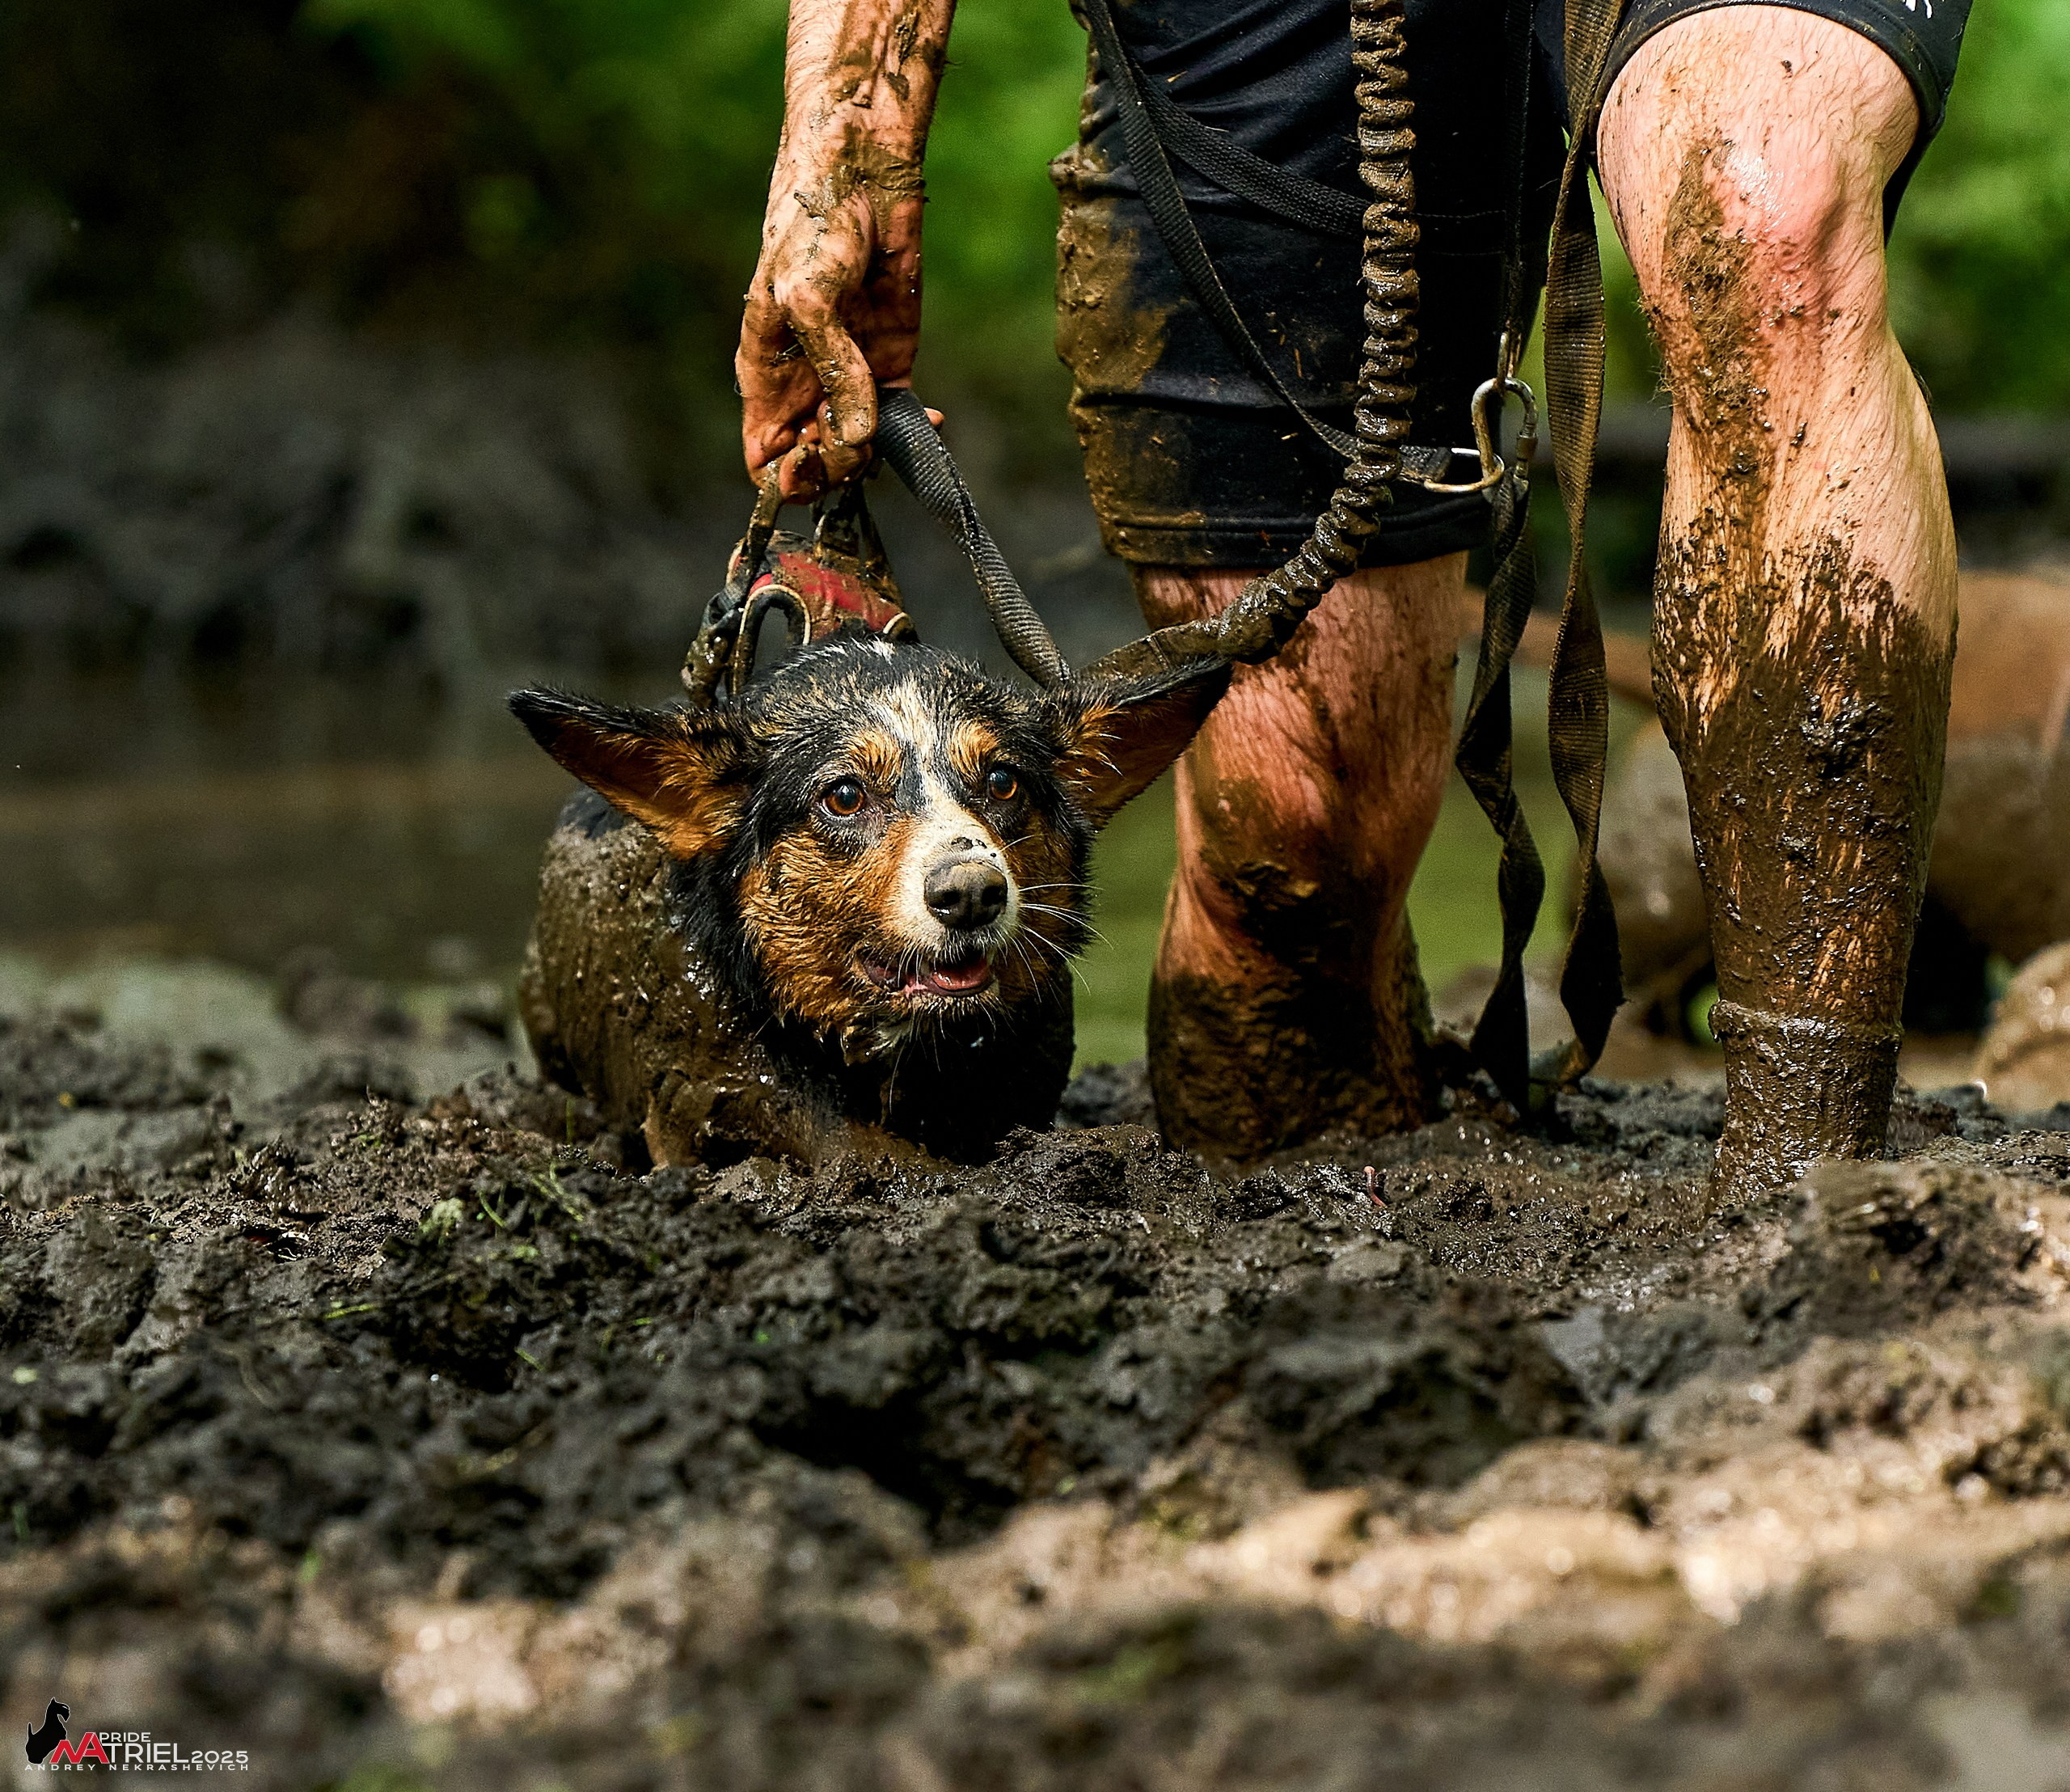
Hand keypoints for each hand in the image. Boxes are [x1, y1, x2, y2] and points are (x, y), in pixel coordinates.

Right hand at [737, 147, 925, 499]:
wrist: (862, 171)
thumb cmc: (812, 222)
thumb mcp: (809, 296)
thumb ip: (834, 368)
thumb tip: (858, 436)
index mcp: (766, 376)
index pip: (765, 458)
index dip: (787, 477)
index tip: (813, 460)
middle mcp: (804, 385)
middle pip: (815, 462)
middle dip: (838, 466)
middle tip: (862, 444)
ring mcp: (849, 376)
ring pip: (859, 448)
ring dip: (878, 455)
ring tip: (893, 428)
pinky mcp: (891, 361)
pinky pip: (898, 417)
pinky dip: (915, 430)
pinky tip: (931, 422)